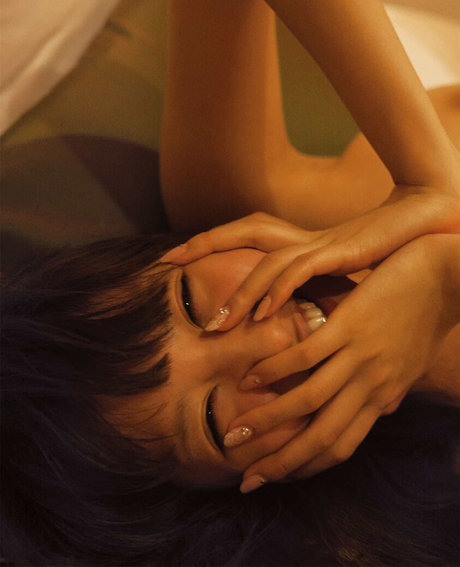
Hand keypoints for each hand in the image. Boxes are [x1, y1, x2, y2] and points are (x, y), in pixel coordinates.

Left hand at [161, 188, 458, 330]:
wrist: (419, 232)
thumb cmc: (371, 258)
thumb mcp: (331, 281)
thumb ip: (307, 297)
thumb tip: (288, 325)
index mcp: (291, 244)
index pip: (238, 236)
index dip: (203, 241)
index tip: (168, 256)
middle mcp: (297, 239)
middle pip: (239, 234)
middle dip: (203, 246)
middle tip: (167, 263)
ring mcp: (315, 244)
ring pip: (266, 263)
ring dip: (241, 294)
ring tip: (218, 325)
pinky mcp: (337, 253)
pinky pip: (300, 271)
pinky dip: (279, 291)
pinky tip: (263, 314)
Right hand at [224, 235, 457, 490]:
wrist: (452, 279)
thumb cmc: (426, 318)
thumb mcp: (411, 365)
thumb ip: (390, 392)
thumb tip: (381, 412)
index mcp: (382, 397)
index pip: (340, 447)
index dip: (305, 468)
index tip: (275, 478)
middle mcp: (371, 387)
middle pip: (321, 438)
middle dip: (282, 463)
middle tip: (247, 479)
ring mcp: (361, 357)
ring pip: (309, 402)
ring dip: (268, 422)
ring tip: (235, 433)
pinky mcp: (351, 325)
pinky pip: (307, 356)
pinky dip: (275, 370)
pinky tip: (250, 378)